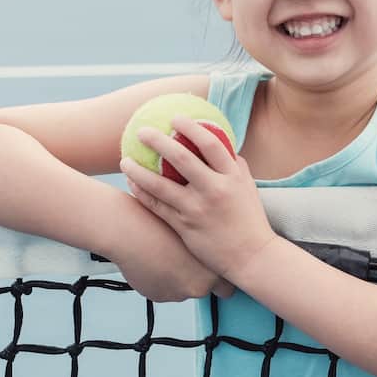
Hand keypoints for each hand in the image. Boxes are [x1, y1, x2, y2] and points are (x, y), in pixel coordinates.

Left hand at [120, 116, 275, 281]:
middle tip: (142, 131)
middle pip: (181, 158)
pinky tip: (132, 184)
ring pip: (160, 184)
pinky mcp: (184, 227)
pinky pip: (157, 206)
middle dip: (158, 140)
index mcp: (232, 177)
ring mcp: (197, 209)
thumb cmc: (250, 220)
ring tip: (125, 160)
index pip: (210, 144)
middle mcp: (214, 190)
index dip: (191, 127)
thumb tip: (221, 145)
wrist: (252, 257)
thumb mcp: (248, 188)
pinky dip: (142, 193)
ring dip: (138, 170)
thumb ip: (235, 165)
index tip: (175, 118)